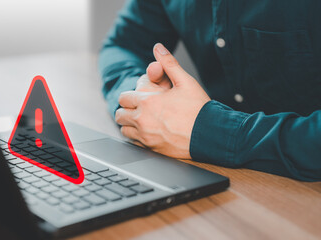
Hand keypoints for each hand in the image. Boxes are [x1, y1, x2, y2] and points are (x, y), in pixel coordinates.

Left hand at [115, 43, 210, 158]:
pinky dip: (137, 137)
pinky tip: (148, 132)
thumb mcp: (185, 81)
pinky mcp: (151, 149)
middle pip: (120, 114)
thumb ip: (168, 63)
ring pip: (124, 130)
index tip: (139, 97)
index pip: (123, 97)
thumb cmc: (199, 109)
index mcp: (147, 102)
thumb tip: (158, 48)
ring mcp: (146, 136)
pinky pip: (134, 143)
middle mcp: (142, 120)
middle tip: (138, 108)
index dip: (130, 96)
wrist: (210, 134)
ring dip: (129, 124)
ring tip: (142, 120)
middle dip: (126, 109)